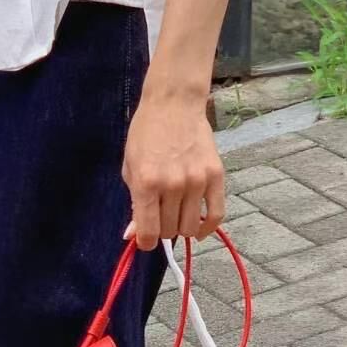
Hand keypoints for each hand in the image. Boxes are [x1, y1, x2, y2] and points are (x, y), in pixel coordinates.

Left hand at [122, 89, 224, 249]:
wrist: (173, 105)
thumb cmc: (145, 134)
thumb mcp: (130, 168)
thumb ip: (134, 203)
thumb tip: (133, 234)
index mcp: (146, 183)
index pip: (148, 231)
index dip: (144, 242)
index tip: (144, 240)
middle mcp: (172, 185)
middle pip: (169, 231)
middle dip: (161, 230)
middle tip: (159, 217)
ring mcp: (196, 181)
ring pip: (191, 227)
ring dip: (181, 227)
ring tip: (176, 215)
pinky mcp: (216, 176)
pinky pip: (216, 215)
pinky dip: (207, 228)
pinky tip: (199, 228)